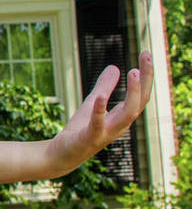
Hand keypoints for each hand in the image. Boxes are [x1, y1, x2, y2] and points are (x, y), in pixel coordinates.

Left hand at [45, 52, 153, 176]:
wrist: (62, 155)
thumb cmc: (80, 130)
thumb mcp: (92, 103)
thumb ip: (104, 87)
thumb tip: (115, 67)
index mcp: (122, 117)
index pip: (141, 95)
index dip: (146, 75)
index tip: (146, 53)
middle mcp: (119, 125)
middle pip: (140, 102)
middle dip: (145, 80)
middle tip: (146, 57)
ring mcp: (106, 132)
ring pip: (128, 114)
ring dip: (133, 93)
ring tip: (133, 72)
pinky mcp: (89, 138)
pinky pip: (97, 124)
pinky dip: (100, 111)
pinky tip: (99, 97)